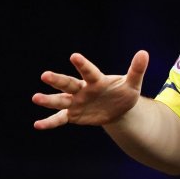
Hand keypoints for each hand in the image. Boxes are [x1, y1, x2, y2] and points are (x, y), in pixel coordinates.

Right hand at [32, 50, 148, 129]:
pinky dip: (50, 122)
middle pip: (69, 84)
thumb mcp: (132, 84)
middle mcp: (82, 89)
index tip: (74, 56)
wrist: (118, 108)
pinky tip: (38, 125)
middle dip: (57, 80)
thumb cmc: (123, 92)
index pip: (89, 71)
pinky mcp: (73, 115)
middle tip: (45, 75)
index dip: (82, 65)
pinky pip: (60, 118)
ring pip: (61, 100)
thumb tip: (144, 53)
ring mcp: (76, 102)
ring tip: (35, 98)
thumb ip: (136, 70)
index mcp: (96, 80)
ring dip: (49, 100)